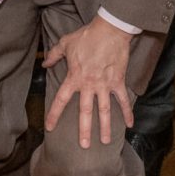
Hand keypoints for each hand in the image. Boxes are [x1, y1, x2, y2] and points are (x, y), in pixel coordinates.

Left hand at [42, 19, 134, 147]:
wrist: (110, 30)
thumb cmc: (87, 36)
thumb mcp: (66, 43)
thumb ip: (54, 55)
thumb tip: (44, 63)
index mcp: (75, 77)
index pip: (61, 99)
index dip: (54, 114)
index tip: (50, 127)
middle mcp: (89, 85)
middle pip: (85, 111)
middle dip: (84, 130)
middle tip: (84, 145)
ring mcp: (105, 85)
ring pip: (104, 110)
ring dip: (105, 126)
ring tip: (105, 141)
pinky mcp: (118, 81)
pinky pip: (123, 99)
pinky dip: (127, 112)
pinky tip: (130, 124)